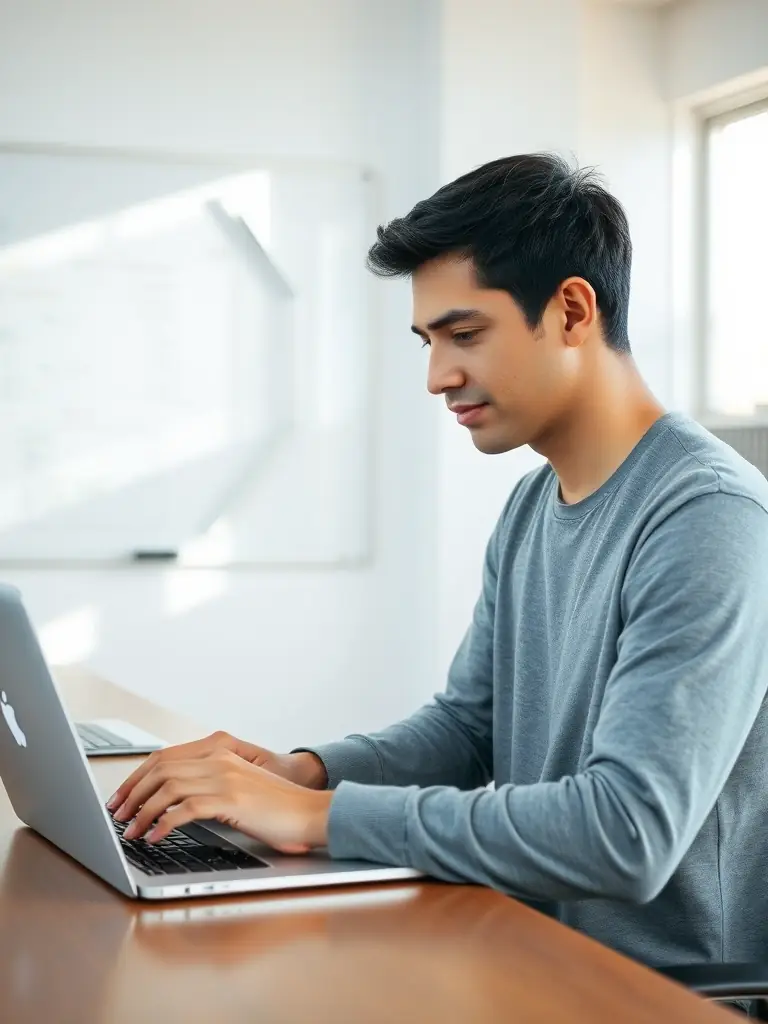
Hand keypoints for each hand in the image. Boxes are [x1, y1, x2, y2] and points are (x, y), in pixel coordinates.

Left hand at [107, 730, 325, 815]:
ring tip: (130, 831)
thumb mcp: (240, 789)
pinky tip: (155, 837)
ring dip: (143, 810)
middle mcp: (220, 759)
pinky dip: (164, 823)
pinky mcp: (232, 799)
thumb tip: (170, 805)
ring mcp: (226, 777)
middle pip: (161, 768)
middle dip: (132, 792)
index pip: (166, 756)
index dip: (138, 776)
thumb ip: (210, 787)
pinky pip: (185, 808)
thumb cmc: (277, 808)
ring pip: (168, 787)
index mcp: (220, 753)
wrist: (311, 812)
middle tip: (117, 814)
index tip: (121, 796)